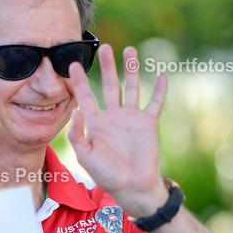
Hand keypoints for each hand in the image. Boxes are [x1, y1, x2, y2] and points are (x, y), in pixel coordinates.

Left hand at [67, 44, 168, 217]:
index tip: (73, 64)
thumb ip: (77, 135)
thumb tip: (76, 113)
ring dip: (131, 70)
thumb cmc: (106, 175)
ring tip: (130, 50)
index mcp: (96, 123)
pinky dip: (159, 88)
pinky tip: (160, 73)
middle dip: (107, 66)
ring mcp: (131, 118)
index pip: (85, 97)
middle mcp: (113, 116)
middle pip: (109, 85)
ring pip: (132, 87)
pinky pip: (155, 102)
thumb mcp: (85, 156)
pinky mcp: (148, 123)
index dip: (79, 81)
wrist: (132, 186)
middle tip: (104, 47)